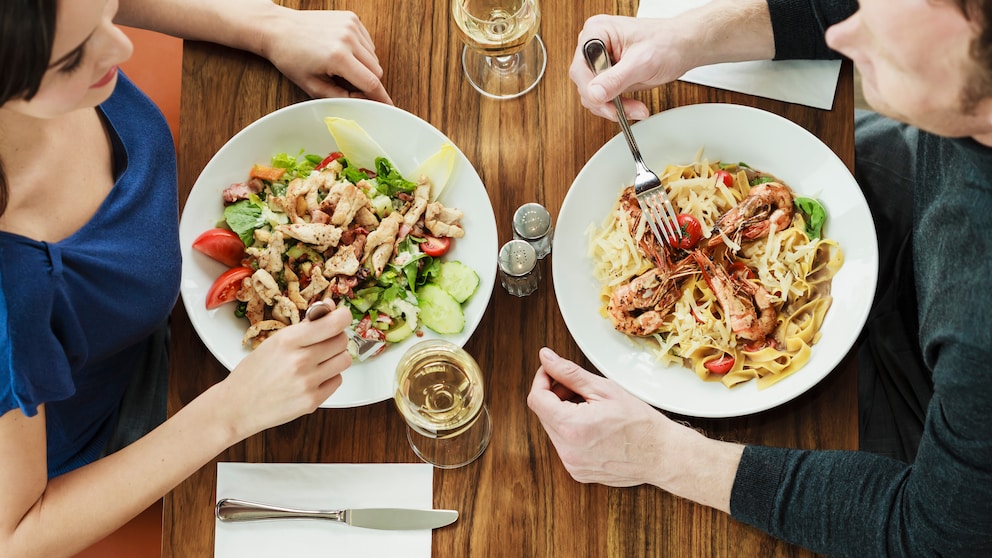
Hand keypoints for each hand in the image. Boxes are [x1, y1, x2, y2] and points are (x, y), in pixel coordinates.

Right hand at [220, 300, 352, 437]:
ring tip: (318, 361)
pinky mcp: (313, 401)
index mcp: (288, 340)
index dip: (343, 317)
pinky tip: (313, 378)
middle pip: (342, 341)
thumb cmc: (254, 372)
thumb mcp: (274, 341)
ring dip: (335, 358)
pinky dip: (329, 377)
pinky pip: (337, 380)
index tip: (342, 316)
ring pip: (345, 360)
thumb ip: (305, 326)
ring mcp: (308, 382)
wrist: (238, 406)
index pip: (334, 323)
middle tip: (324, 342)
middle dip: (336, 338)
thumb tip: (330, 308)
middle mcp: (300, 361)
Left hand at [260, 8, 391, 103]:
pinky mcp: (351, 18)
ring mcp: (351, 25)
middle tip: (350, 86)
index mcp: (337, 57)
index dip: (381, 98)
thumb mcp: (312, 85)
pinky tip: (343, 52)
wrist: (278, 28)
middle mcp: (348, 38)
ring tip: (341, 66)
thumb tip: (362, 102)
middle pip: (376, 70)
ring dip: (364, 66)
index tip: (388, 107)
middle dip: (368, 82)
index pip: (371, 83)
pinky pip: (368, 43)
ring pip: (374, 57)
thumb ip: (340, 97)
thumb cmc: (290, 57)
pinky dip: (361, 52)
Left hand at [526, 347, 672, 486]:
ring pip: (553, 430)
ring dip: (564, 415)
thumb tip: (546, 358)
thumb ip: (569, 373)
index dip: (542, 380)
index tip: (552, 372)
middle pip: (544, 414)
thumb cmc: (640, 423)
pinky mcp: (578, 472)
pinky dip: (573, 433)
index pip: (536, 399)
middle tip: (581, 390)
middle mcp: (567, 451)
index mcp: (571, 427)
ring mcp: (572, 465)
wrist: (661, 455)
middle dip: (556, 397)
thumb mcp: (604, 389)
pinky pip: (565, 446)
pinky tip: (594, 428)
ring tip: (592, 410)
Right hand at [569, 15, 686, 121]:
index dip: (591, 88)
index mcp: (597, 31)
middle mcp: (594, 45)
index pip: (580, 67)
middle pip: (584, 83)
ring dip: (612, 107)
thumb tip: (594, 93)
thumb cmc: (667, 43)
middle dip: (605, 101)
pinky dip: (616, 106)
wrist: (682, 47)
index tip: (605, 102)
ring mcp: (600, 60)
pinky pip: (602, 97)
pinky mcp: (607, 74)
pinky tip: (631, 107)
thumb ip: (616, 79)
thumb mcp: (642, 62)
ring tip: (635, 109)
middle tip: (624, 111)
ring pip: (592, 94)